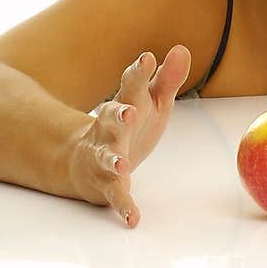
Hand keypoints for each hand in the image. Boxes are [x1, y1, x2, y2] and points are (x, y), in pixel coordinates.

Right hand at [69, 45, 192, 225]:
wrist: (85, 160)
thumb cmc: (128, 126)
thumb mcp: (151, 101)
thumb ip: (167, 79)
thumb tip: (181, 48)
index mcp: (126, 104)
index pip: (131, 85)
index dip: (138, 73)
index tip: (147, 59)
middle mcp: (110, 128)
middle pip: (112, 118)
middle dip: (118, 115)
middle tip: (128, 113)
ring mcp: (105, 156)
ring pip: (106, 157)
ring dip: (113, 161)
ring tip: (122, 166)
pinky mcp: (106, 183)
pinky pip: (115, 195)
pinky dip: (124, 206)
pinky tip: (133, 219)